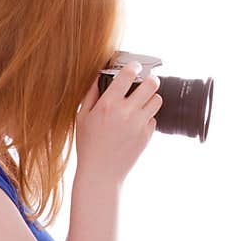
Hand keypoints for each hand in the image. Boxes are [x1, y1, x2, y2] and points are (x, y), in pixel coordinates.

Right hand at [74, 61, 162, 185]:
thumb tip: (100, 76)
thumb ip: (91, 94)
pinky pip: (154, 119)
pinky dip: (147, 118)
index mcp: (108, 104)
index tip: (135, 67)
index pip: (128, 74)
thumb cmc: (88, 146)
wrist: (101, 174)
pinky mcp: (147, 136)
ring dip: (151, 98)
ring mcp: (139, 125)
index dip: (134, 66)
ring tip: (142, 102)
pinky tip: (136, 123)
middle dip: (151, 79)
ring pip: (157, 100)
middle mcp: (126, 112)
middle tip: (147, 81)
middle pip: (152, 84)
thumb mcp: (82, 117)